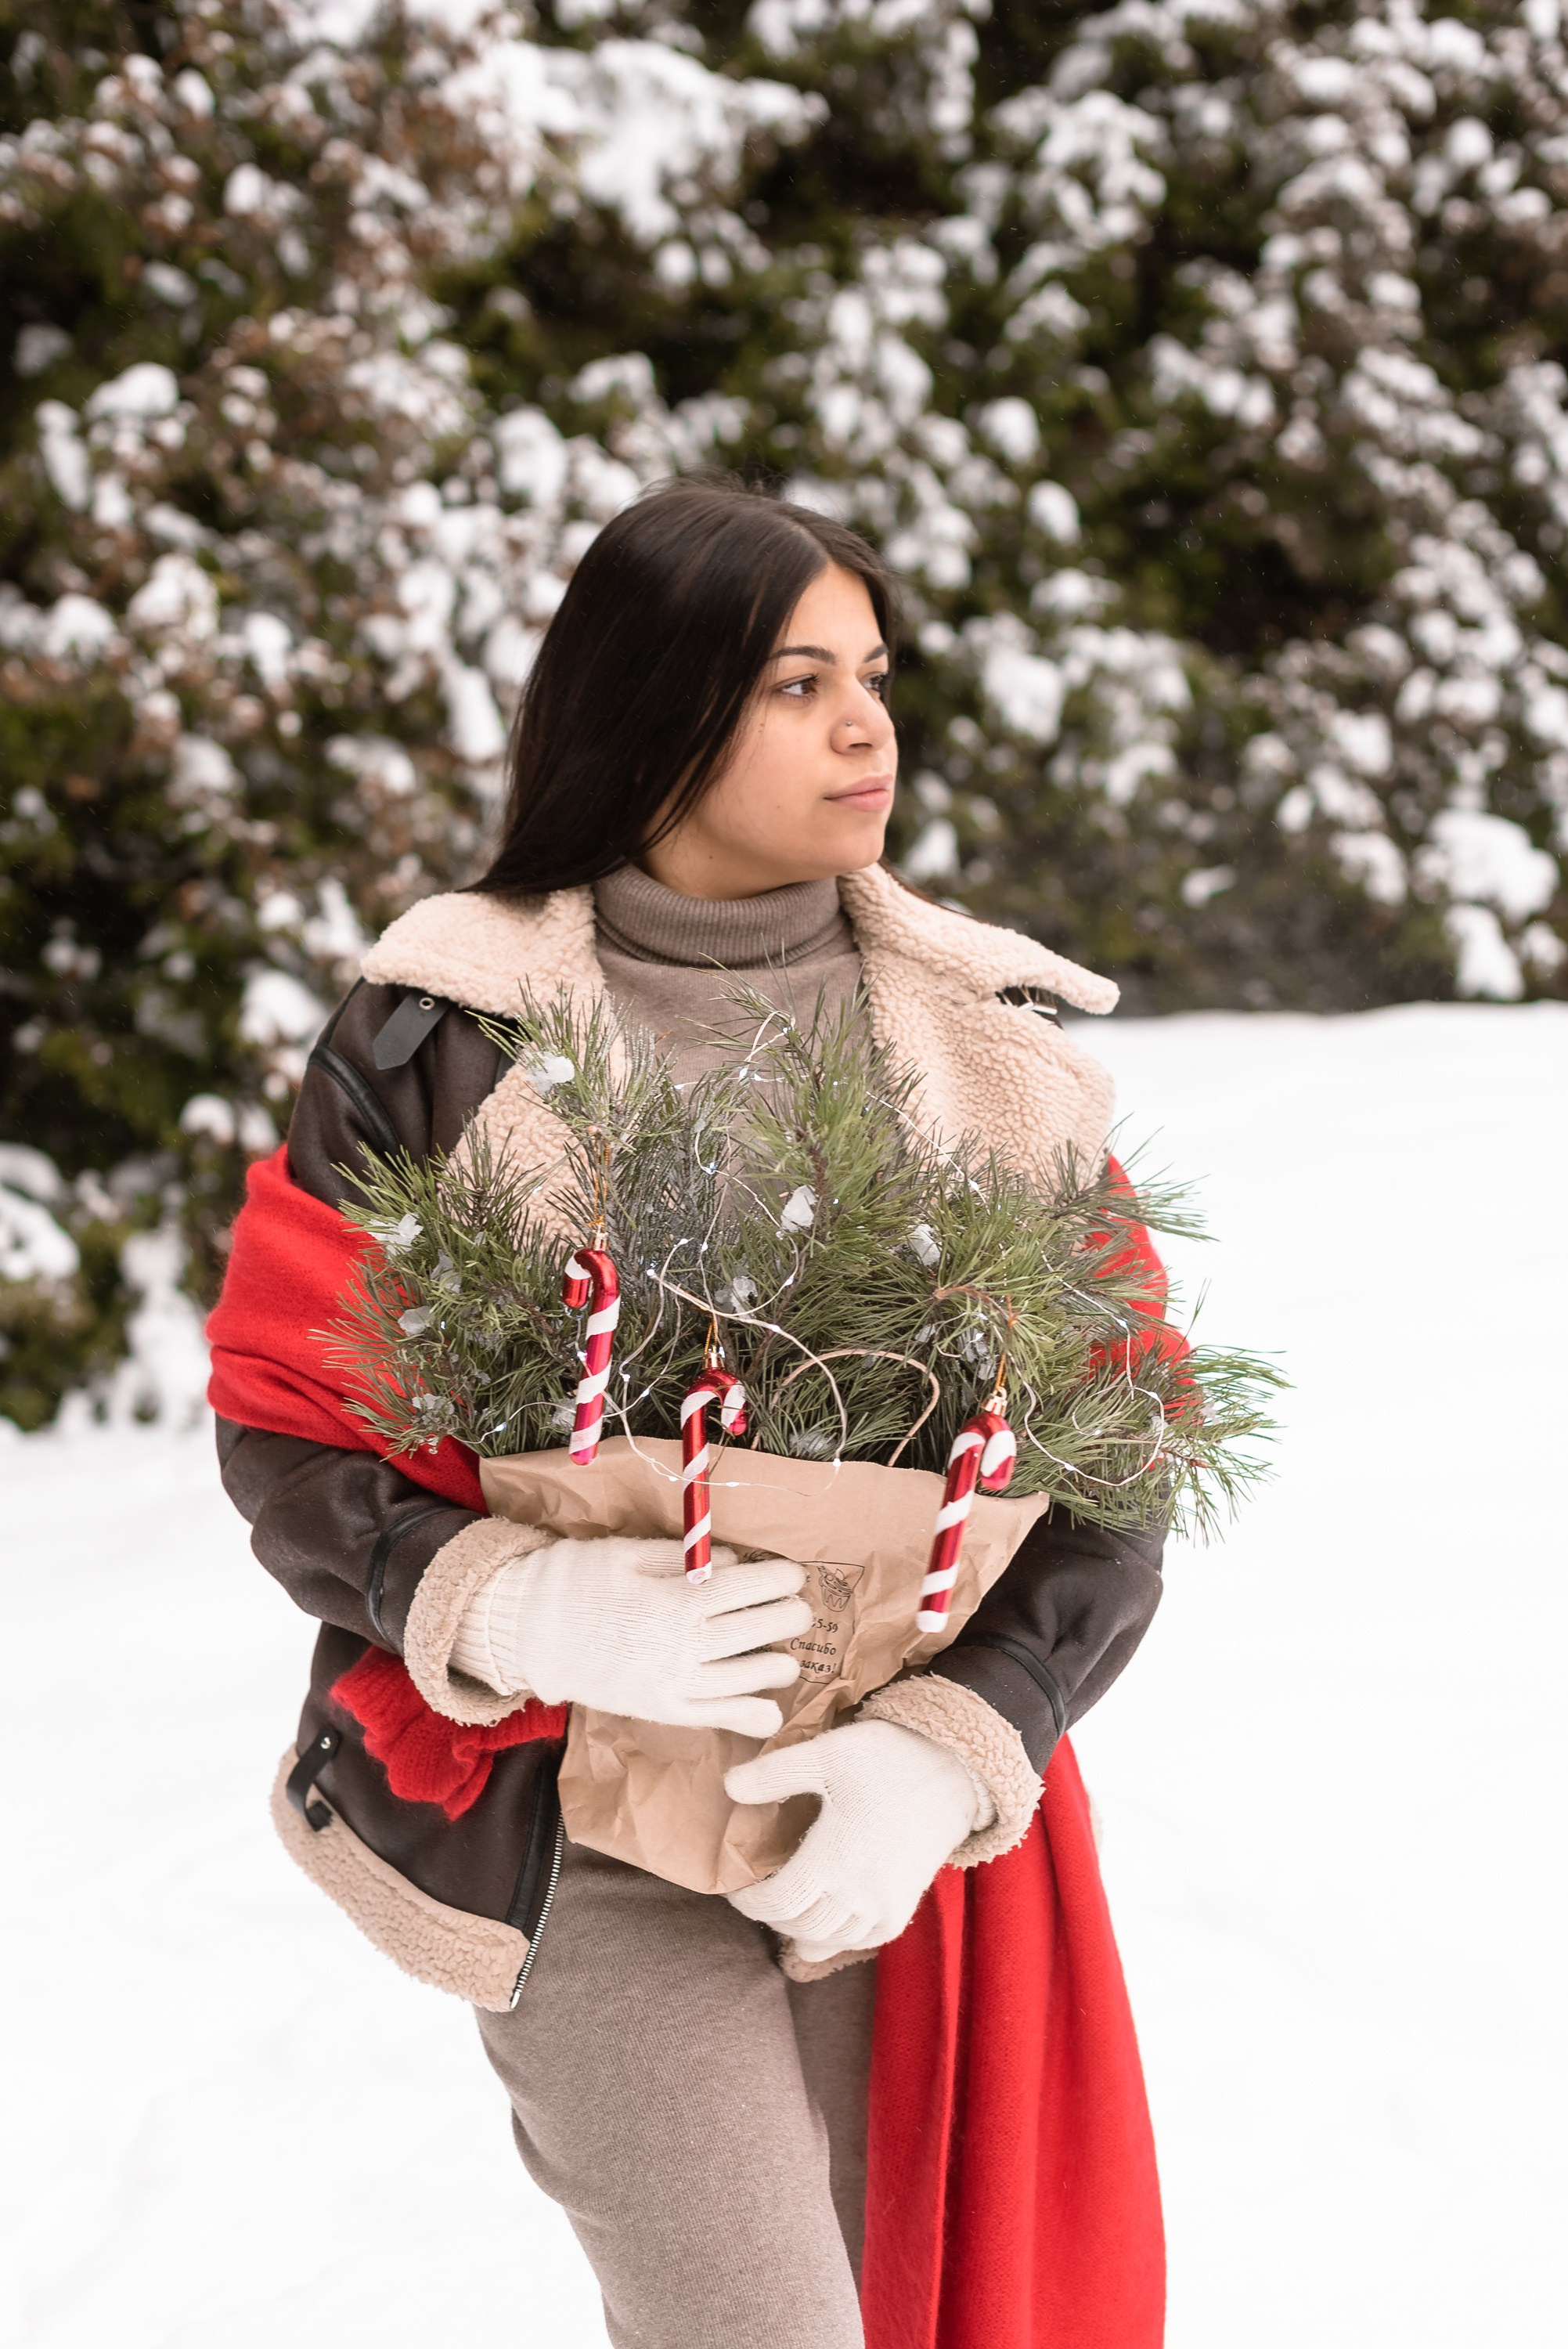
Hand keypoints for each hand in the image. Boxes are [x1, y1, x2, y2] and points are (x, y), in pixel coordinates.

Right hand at [460, 1538, 810, 1736]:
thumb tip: (733, 1563)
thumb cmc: (576, 1581)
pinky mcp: (662, 1711)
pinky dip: (750, 1716)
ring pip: (748, 1678)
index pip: (747, 1589)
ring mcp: (674, 1685)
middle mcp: (683, 1646)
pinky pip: (718, 1718)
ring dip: (777, 1666)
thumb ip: (684, 1559)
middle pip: (757, 1631)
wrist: (530, 1633)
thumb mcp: (628, 1553)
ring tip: (786, 1657)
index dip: (780, 1580)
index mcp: (676, 1601)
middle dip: (788, 1618)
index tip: (794, 1575)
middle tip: (797, 1610)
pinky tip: (768, 1710)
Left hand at [723, 1718, 989, 1963]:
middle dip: (771, 1915)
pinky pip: (863, 1941)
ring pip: (830, 1940)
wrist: (953, 1768)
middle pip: (799, 1926)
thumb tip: (728, 1787)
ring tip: (788, 1906)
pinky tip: (826, 1922)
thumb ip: (775, 1774)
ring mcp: (884, 1904)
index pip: (776, 1903)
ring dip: (801, 1929)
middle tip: (759, 1892)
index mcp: (832, 1859)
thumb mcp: (826, 1753)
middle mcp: (857, 1894)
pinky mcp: (904, 1905)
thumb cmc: (887, 1758)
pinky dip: (838, 1939)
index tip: (737, 1886)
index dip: (749, 1902)